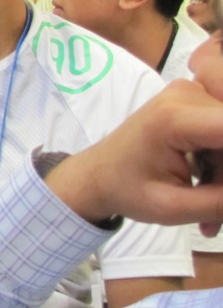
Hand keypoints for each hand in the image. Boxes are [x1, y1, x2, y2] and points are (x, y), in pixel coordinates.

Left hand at [47, 80, 222, 234]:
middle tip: (214, 214)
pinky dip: (222, 165)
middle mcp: (186, 95)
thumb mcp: (174, 208)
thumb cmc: (125, 191)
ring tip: (208, 209)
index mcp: (174, 118)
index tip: (221, 184)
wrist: (96, 175)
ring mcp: (192, 93)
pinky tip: (207, 188)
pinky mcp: (196, 100)